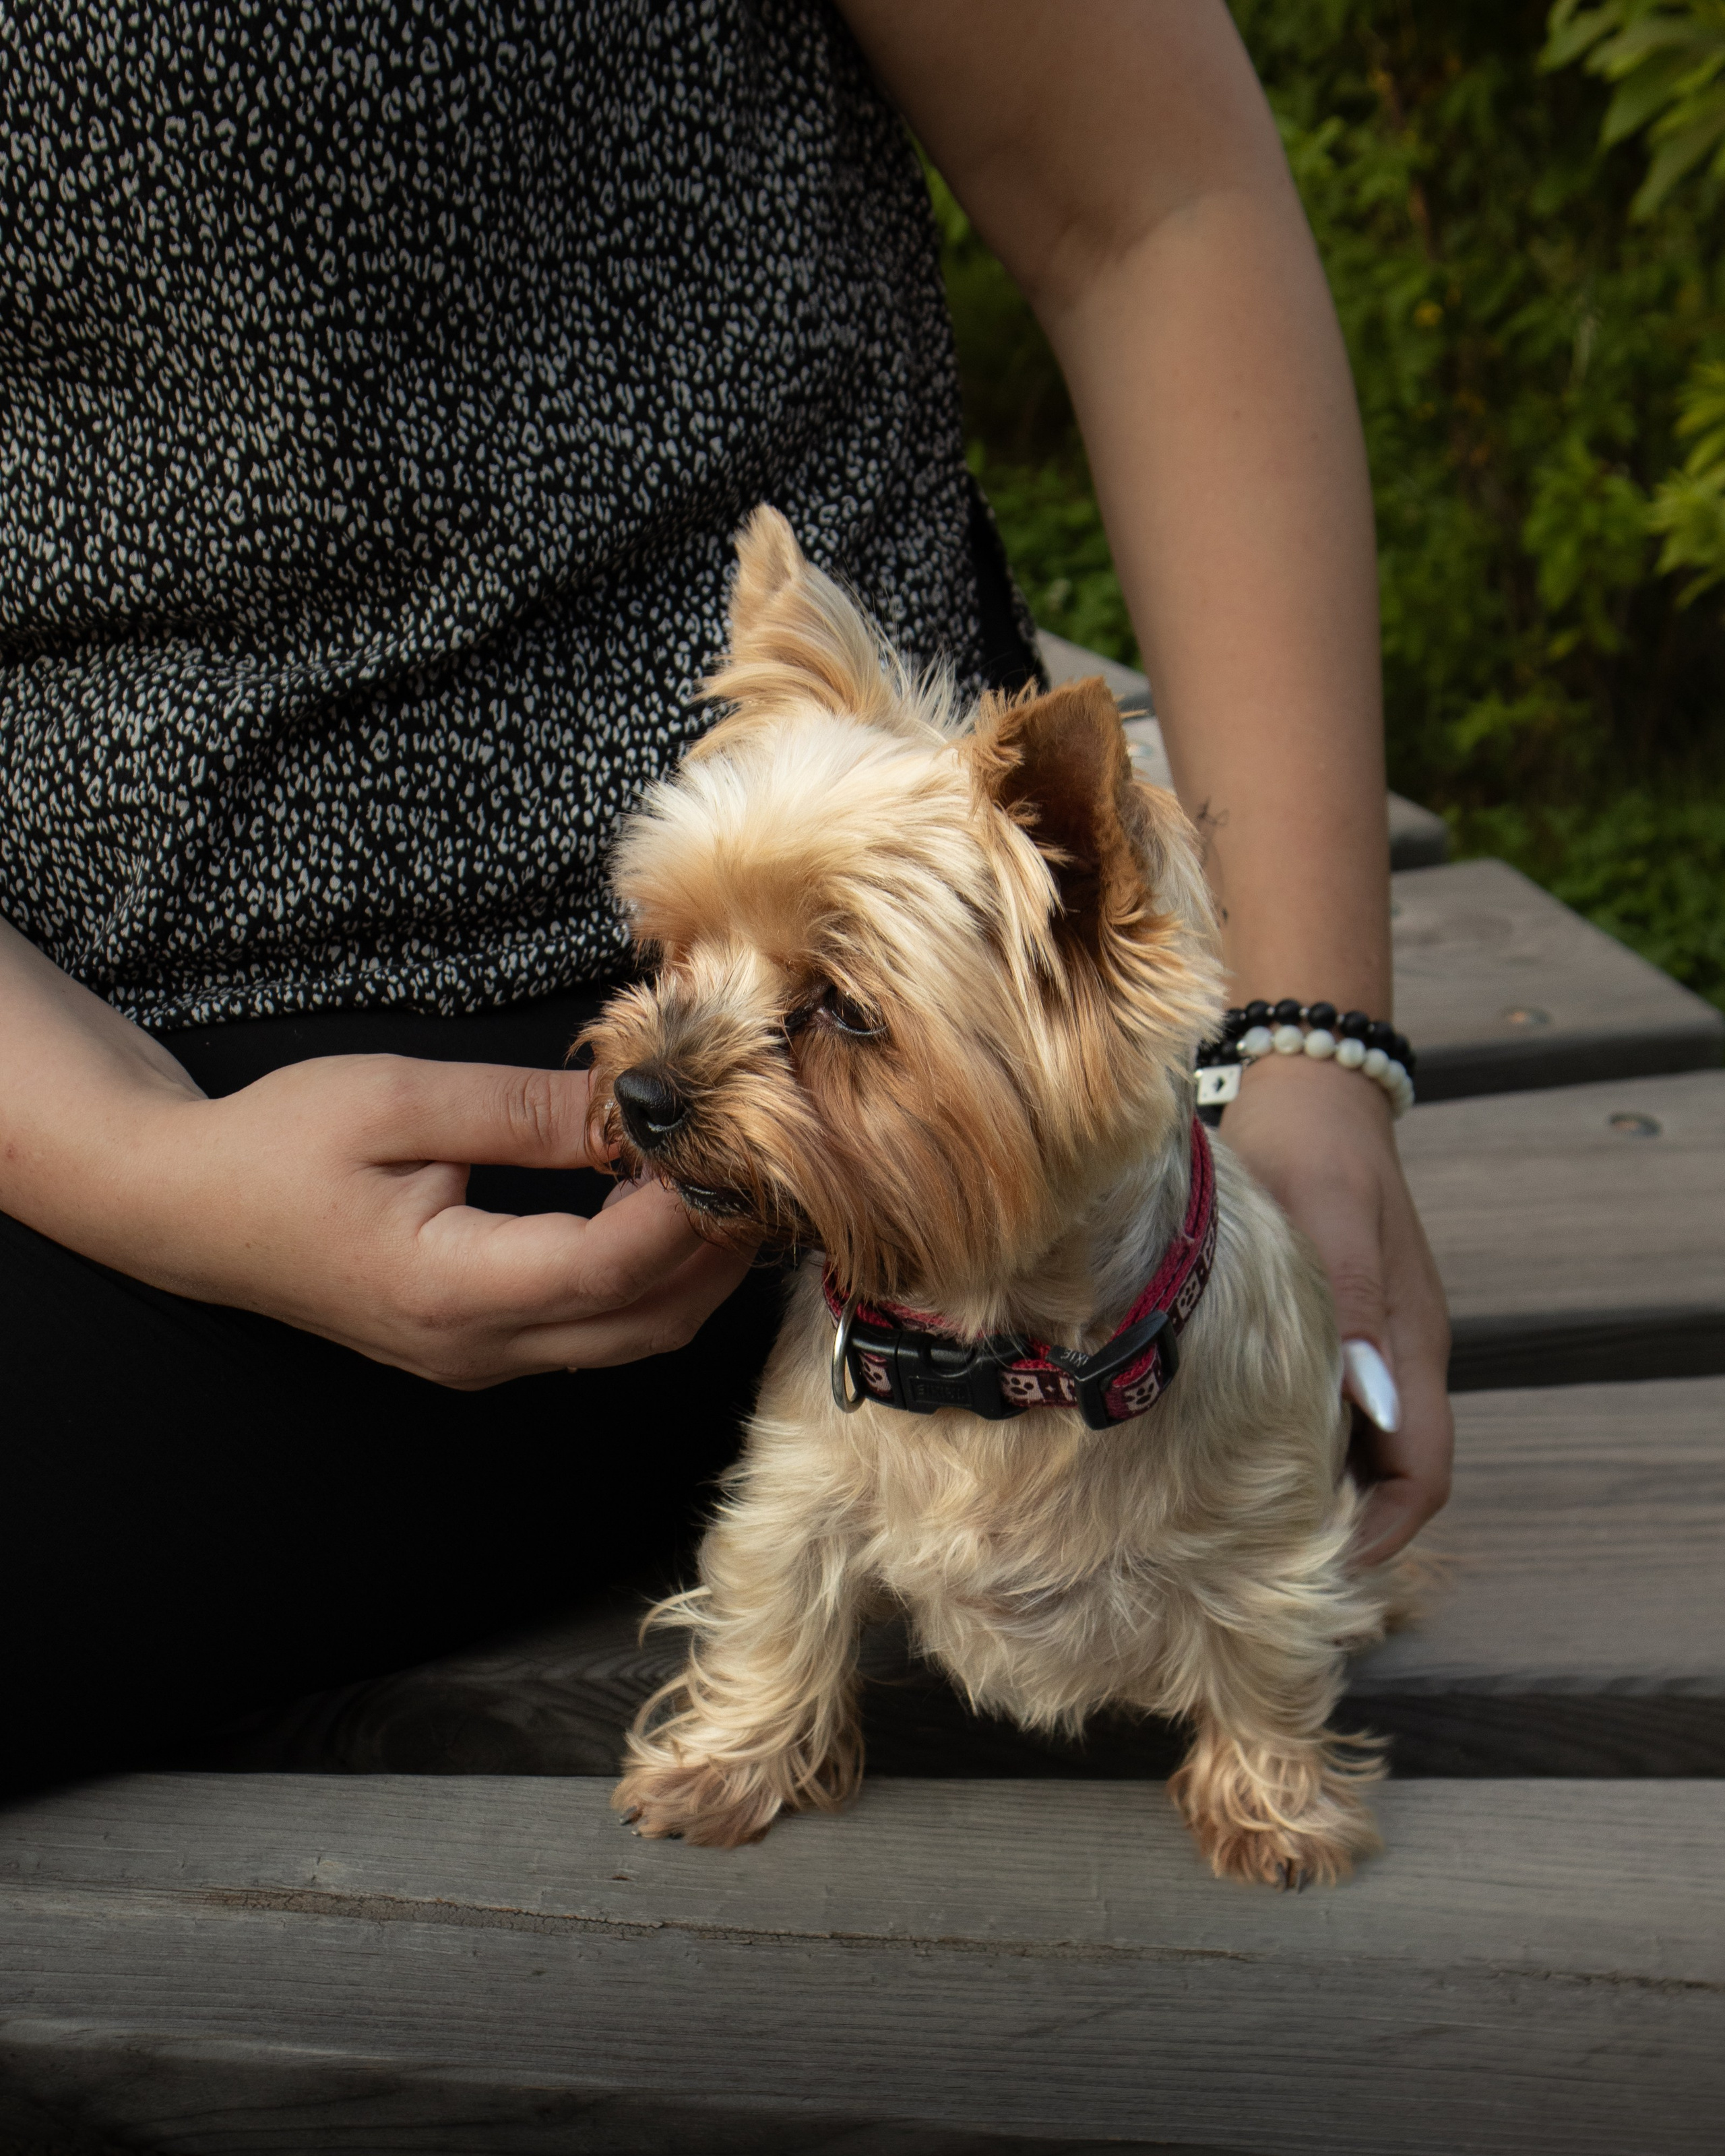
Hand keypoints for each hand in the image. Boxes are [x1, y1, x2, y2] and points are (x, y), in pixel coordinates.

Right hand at [108, 1056, 750, 1387]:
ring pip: (632, 1338)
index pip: (614, 1269)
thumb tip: (636, 1106)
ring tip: (716, 1174)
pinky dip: (647, 1276)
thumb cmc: (278, 1145)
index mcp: (452, 1291)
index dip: (688, 1209)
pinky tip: (655, 1203)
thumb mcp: (403, 1100)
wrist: (188, 1207)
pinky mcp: (479, 1348)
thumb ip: (528, 1111)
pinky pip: (594, 1330)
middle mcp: (477, 1348)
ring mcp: (479, 1360)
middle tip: (754, 1157)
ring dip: (692, 1267)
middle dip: (718, 1248)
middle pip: (649, 1323)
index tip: (728, 1135)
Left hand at [1220, 1053, 1452, 1567]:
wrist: (1310, 1089)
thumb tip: (1369, 1408)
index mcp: (1410, 1344)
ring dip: (1316, 1486)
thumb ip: (1352, 1311)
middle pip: (1393, 1473)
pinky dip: (1297, 1439)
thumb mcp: (1331, 1221)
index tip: (1323, 1569)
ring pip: (1358, 1445)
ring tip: (1238, 1521)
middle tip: (1260, 1562)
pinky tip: (1235, 1446)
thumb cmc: (1316, 1150)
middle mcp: (1397, 1355)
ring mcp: (1368, 1340)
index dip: (1384, 1534)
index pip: (1423, 1474)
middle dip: (1344, 1526)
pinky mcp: (1334, 1323)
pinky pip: (1327, 1405)